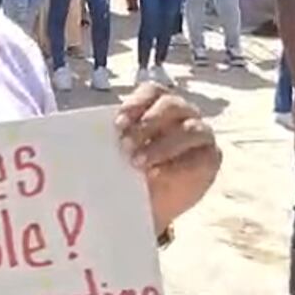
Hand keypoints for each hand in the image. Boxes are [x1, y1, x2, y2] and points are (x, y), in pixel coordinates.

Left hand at [115, 84, 220, 231]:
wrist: (152, 203)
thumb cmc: (131, 169)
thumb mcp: (116, 152)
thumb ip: (112, 140)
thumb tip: (84, 139)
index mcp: (157, 103)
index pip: (151, 91)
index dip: (135, 104)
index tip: (118, 124)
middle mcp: (182, 113)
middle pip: (171, 105)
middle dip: (147, 124)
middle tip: (126, 146)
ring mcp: (199, 133)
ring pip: (189, 129)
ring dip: (162, 145)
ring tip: (139, 163)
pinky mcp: (211, 157)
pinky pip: (200, 156)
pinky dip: (178, 165)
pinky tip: (158, 175)